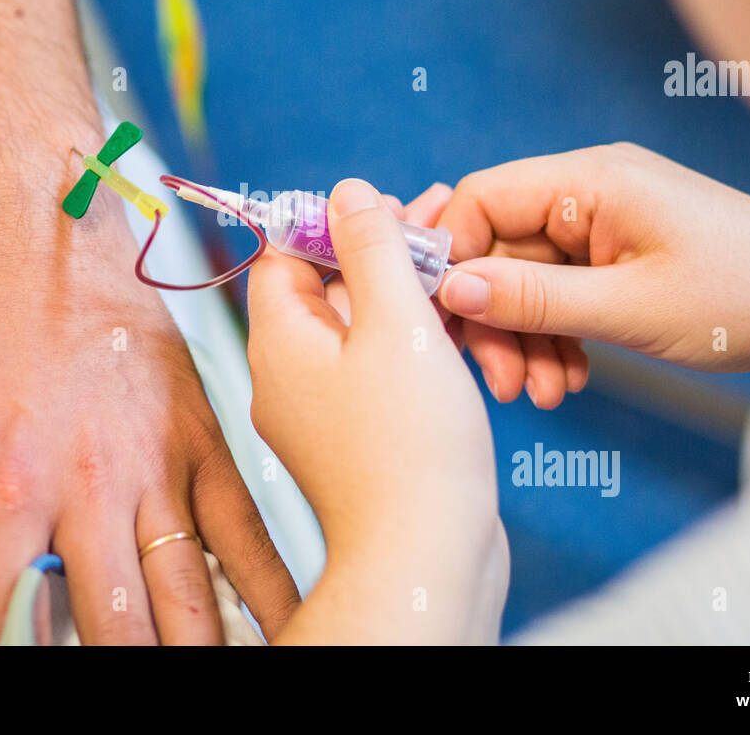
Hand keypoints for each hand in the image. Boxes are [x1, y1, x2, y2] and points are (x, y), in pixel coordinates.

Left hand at [0, 209, 298, 644]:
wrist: (35, 236)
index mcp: (4, 499)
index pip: (17, 632)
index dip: (21, 667)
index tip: (32, 671)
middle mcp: (86, 492)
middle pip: (117, 634)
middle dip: (121, 671)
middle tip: (124, 684)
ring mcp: (155, 467)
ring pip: (188, 598)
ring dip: (193, 651)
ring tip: (202, 675)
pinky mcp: (202, 439)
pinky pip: (247, 533)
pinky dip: (268, 592)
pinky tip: (286, 624)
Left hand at [247, 179, 502, 642]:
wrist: (426, 558)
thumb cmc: (410, 443)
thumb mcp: (396, 322)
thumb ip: (372, 248)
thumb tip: (347, 191)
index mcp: (279, 342)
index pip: (286, 256)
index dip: (336, 226)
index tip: (393, 215)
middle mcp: (287, 377)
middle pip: (330, 292)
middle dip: (388, 263)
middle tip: (446, 240)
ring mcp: (322, 414)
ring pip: (364, 335)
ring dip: (414, 309)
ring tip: (470, 290)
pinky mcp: (358, 442)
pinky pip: (380, 377)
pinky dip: (417, 354)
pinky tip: (467, 344)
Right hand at [435, 142, 749, 393]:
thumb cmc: (748, 297)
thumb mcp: (629, 308)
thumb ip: (532, 299)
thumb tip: (447, 289)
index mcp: (591, 180)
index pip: (481, 199)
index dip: (448, 256)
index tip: (437, 318)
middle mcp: (591, 192)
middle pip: (500, 247)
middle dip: (492, 316)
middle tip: (500, 380)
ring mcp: (606, 225)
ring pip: (527, 278)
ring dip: (524, 336)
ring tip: (539, 393)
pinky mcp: (620, 257)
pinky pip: (561, 292)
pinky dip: (555, 335)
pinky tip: (566, 378)